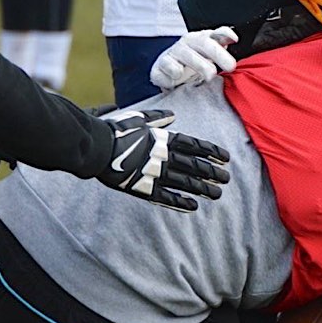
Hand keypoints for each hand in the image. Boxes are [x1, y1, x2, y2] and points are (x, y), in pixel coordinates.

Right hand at [96, 108, 230, 211]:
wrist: (95, 147)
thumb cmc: (114, 130)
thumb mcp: (137, 118)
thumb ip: (157, 119)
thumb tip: (173, 115)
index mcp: (162, 139)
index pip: (193, 146)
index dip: (211, 152)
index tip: (225, 158)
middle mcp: (162, 156)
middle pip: (193, 165)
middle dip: (212, 172)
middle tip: (227, 178)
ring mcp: (153, 173)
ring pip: (184, 182)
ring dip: (202, 188)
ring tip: (217, 194)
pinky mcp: (142, 188)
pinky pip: (165, 197)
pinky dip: (180, 201)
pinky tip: (193, 206)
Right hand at [149, 27, 238, 90]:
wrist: (170, 76)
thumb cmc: (195, 65)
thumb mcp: (211, 59)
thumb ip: (222, 49)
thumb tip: (233, 39)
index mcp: (202, 40)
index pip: (215, 33)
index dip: (225, 34)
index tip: (235, 39)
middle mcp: (188, 43)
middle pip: (203, 42)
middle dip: (218, 53)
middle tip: (230, 67)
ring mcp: (173, 53)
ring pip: (185, 54)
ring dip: (200, 64)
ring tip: (210, 76)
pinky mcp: (160, 65)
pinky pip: (167, 66)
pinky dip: (174, 72)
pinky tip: (178, 78)